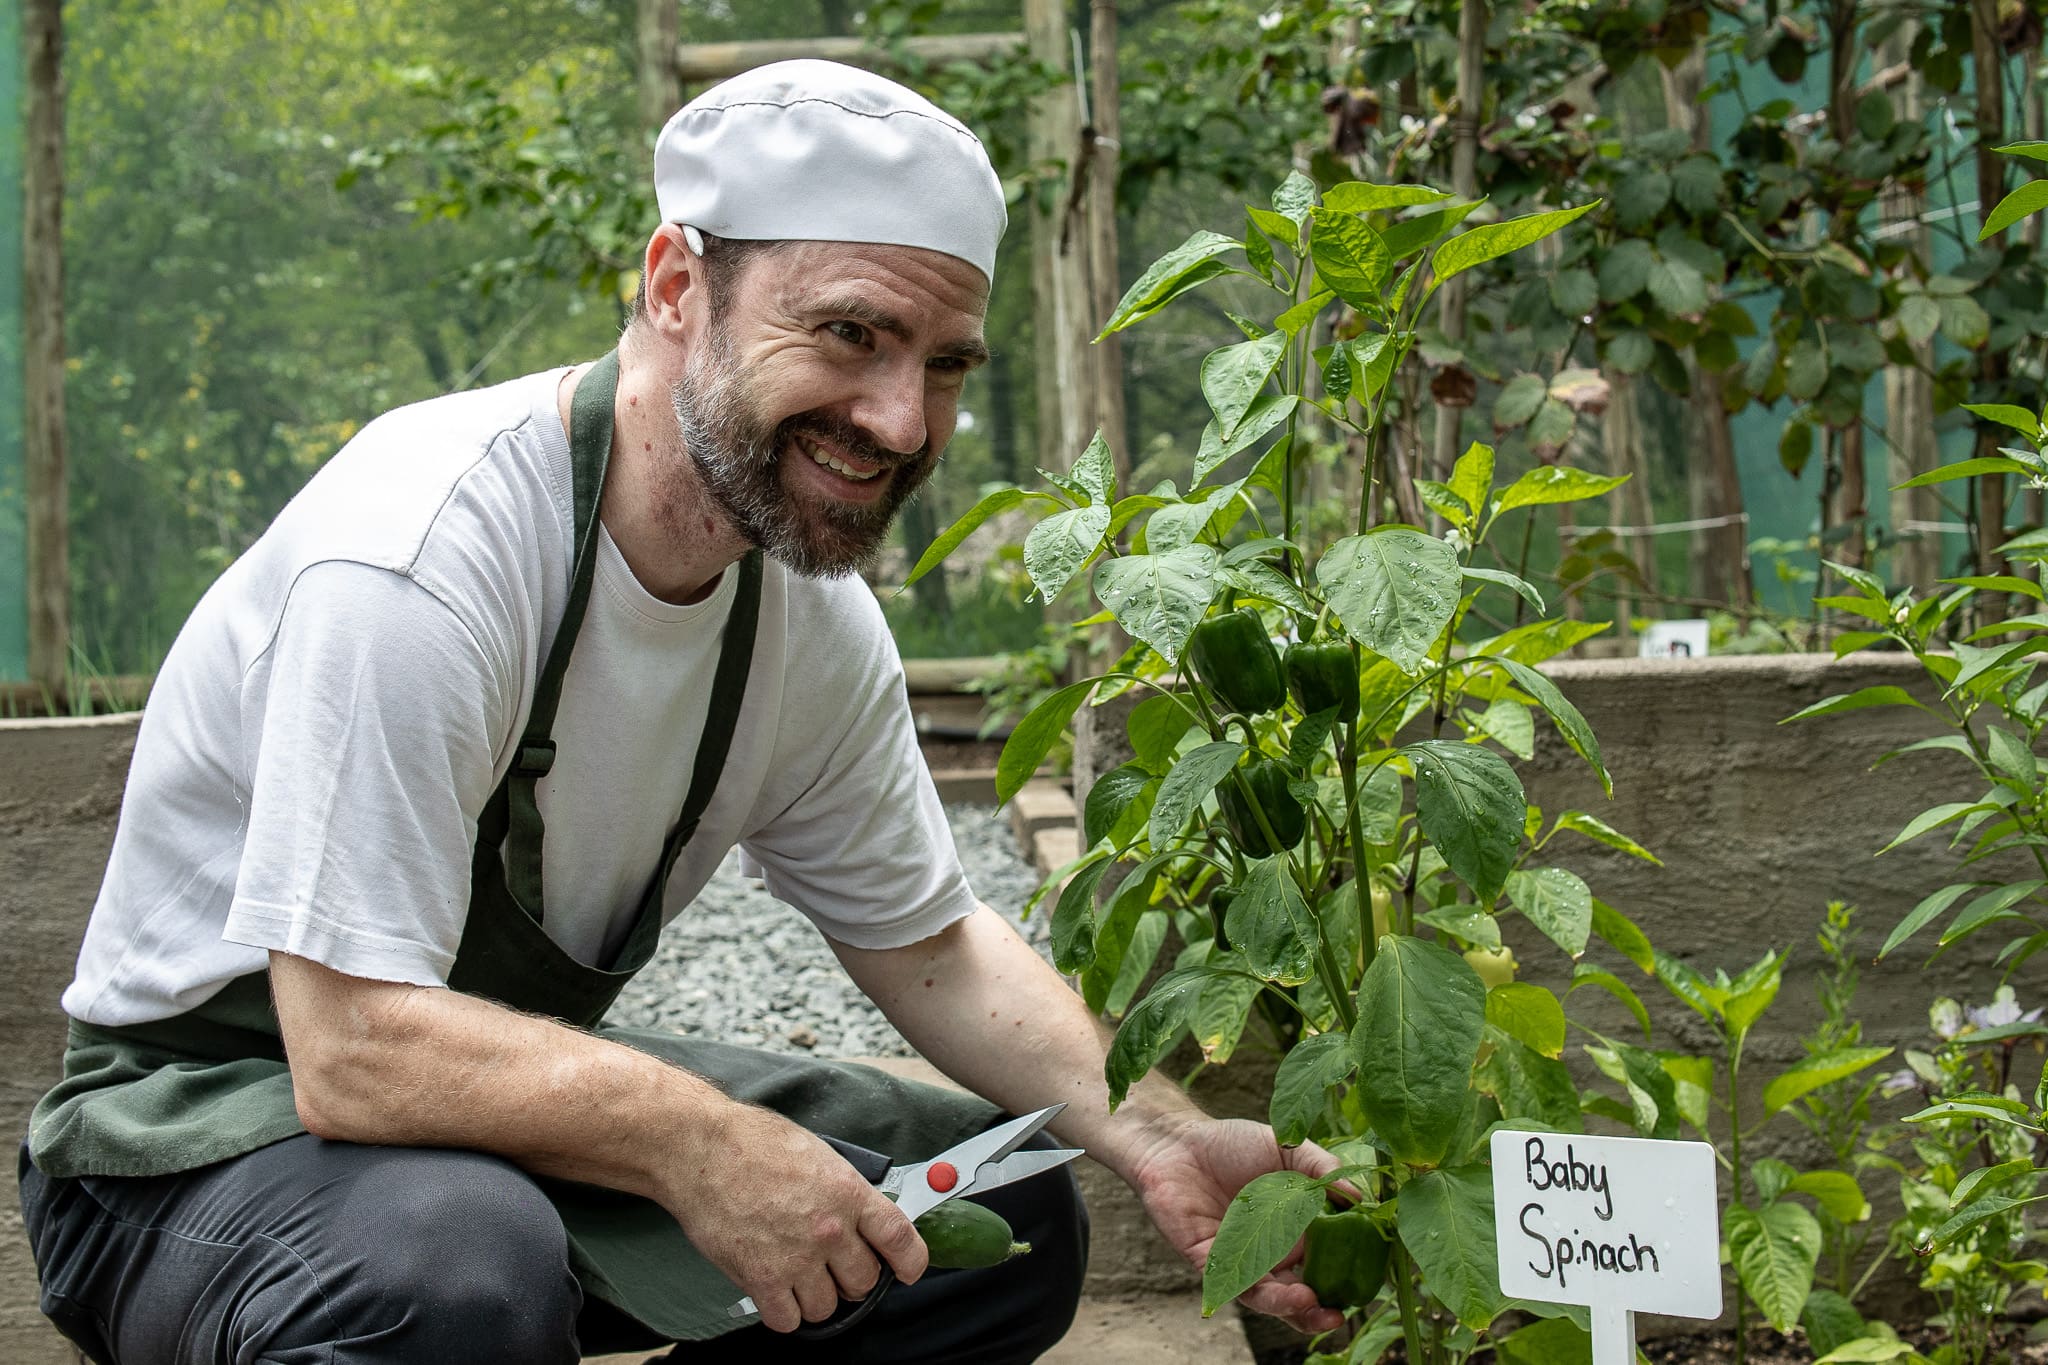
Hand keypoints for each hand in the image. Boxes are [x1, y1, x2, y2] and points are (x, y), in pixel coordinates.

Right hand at [659, 1102, 926, 1332]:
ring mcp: (796, 1257)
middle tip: (834, 1266)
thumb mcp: (818, 1153)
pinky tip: (776, 1290)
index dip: (912, 1261)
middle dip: (853, 1277)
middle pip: (864, 1281)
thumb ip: (845, 1189)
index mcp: (848, 1192)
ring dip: (817, 1297)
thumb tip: (863, 1214)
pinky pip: (788, 1320)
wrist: (700, 1150)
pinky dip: (784, 1312)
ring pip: (827, 1307)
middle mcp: (829, 1229)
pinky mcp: (761, 1278)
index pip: (900, 1238)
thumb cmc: (753, 1143)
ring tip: (800, 1275)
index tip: (908, 1270)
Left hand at [1128, 1116, 1345, 1335]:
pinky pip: (1227, 1281)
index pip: (1323, 1268)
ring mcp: (1239, 1261)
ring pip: (1264, 1296)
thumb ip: (1323, 1168)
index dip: (1342, 1282)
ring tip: (1306, 1302)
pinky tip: (1265, 1284)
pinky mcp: (1207, 1261)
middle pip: (1297, 1295)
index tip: (1365, 1288)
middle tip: (1336, 1314)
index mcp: (1294, 1233)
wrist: (1178, 1141)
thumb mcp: (1288, 1148)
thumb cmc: (1234, 1144)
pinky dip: (1247, 1287)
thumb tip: (1362, 1194)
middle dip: (1317, 1311)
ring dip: (1286, 1305)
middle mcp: (1269, 1255)